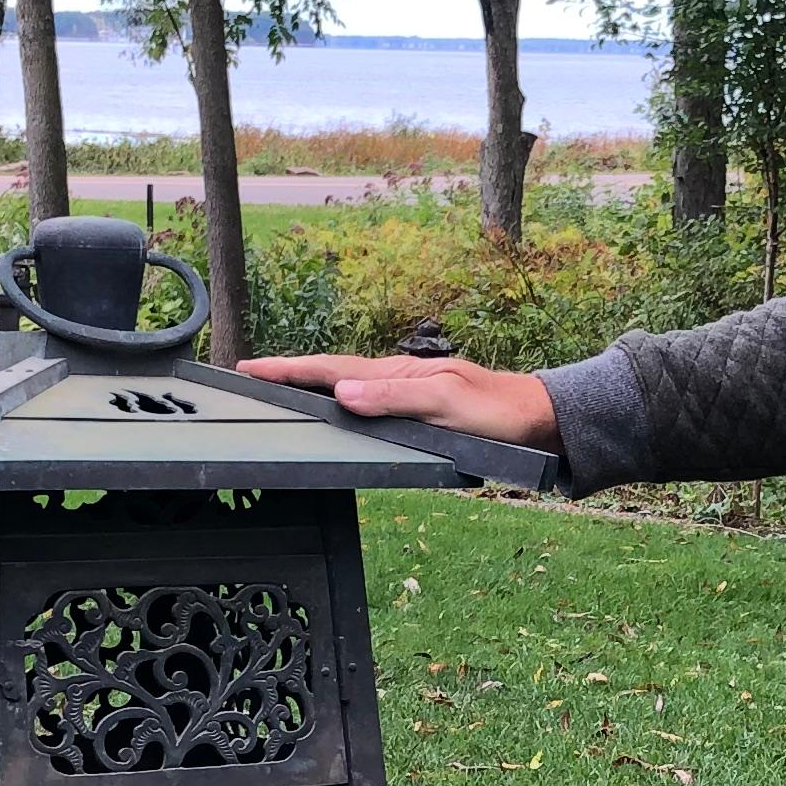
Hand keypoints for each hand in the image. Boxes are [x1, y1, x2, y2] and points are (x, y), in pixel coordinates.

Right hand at [240, 351, 561, 448]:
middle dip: (289, 373)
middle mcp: (397, 378)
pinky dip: (340, 398)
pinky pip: (367, 399)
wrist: (537, 418)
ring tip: (278, 388)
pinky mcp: (417, 406)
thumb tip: (344, 391)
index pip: (331, 369)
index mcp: (398, 374)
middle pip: (332, 372)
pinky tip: (336, 405)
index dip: (289, 369)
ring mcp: (407, 391)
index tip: (249, 367)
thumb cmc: (497, 413)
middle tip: (248, 375)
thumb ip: (396, 398)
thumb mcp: (447, 405)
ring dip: (311, 384)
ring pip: (347, 384)